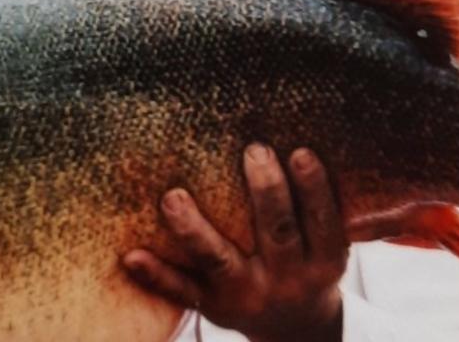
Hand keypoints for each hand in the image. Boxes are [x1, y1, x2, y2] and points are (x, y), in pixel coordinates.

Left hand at [123, 144, 346, 341]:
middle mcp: (286, 280)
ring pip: (218, 260)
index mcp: (321, 261)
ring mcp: (246, 294)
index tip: (301, 152)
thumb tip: (303, 136)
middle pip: (277, 233)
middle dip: (267, 191)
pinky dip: (156, 275)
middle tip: (255, 150)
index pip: (321, 222)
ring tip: (172, 197)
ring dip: (194, 229)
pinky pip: (182, 291)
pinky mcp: (212, 305)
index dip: (313, 188)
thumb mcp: (326, 244)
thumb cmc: (306, 264)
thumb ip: (316, 205)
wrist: (293, 328)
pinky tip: (132, 256)